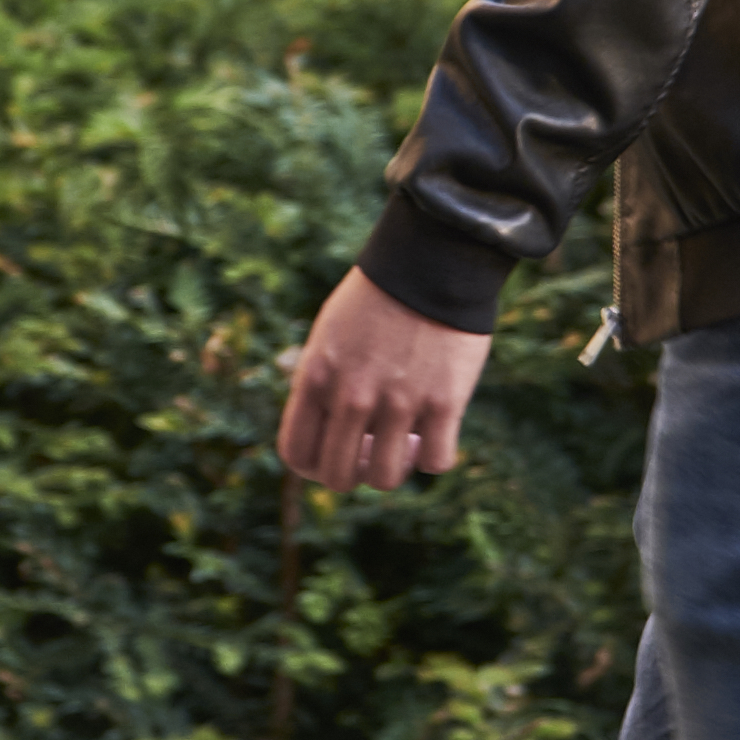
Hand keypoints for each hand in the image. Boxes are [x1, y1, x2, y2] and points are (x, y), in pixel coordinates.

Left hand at [276, 269, 491, 492]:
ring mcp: (397, 402)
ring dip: (395, 467)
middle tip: (374, 447)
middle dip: (355, 472)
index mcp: (316, 377)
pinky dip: (434, 456)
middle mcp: (351, 395)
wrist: (430, 260)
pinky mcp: (443, 402)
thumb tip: (328, 430)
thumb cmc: (378, 297)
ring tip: (407, 438)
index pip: (296, 455)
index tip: (337, 452)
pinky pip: (435, 462)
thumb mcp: (329, 336)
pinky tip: (437, 431)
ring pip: (385, 479)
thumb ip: (321, 383)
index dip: (315, 468)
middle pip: (338, 477)